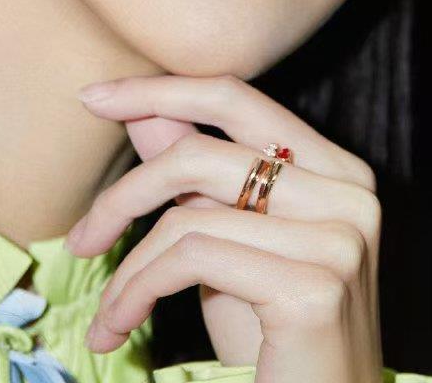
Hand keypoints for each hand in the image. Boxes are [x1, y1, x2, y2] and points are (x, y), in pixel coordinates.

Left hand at [65, 74, 384, 382]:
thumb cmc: (273, 341)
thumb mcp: (226, 246)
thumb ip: (196, 177)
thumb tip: (143, 109)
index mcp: (337, 172)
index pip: (237, 98)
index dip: (159, 90)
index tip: (93, 97)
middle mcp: (350, 194)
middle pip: (202, 153)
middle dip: (124, 195)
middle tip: (81, 241)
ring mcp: (339, 238)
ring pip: (187, 217)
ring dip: (128, 271)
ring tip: (108, 314)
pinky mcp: (315, 285)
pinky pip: (192, 259)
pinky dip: (138, 292)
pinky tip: (119, 325)